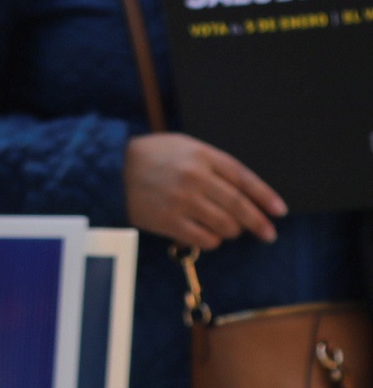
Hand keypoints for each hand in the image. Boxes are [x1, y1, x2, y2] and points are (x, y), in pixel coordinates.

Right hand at [125, 133, 283, 249]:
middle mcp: (195, 178)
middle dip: (258, 222)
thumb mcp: (184, 146)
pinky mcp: (169, 221)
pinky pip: (205, 239)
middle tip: (268, 233)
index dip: (265, 196)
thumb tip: (245, 191)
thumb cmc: (150, 157)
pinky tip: (208, 234)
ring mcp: (182, 201)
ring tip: (228, 229)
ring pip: (225, 225)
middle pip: (239, 206)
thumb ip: (213, 163)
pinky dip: (213, 240)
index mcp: (202, 156)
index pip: (244, 178)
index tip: (279, 211)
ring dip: (232, 231)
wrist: (109, 169)